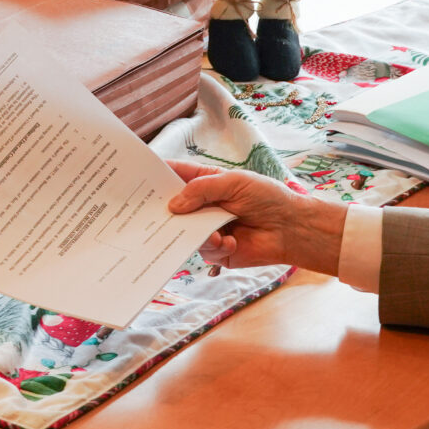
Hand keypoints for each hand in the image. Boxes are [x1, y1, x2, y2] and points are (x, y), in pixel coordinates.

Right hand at [167, 161, 347, 272]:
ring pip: (185, 232)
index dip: (157, 177)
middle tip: (155, 216)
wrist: (291, 228)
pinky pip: (203, 250)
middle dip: (166, 212)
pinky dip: (216, 246)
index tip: (136, 179)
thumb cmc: (267, 197)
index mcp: (205, 183)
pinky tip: (231, 242)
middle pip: (174, 208)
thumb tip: (173, 206)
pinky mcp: (217, 251)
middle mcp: (203, 206)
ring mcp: (208, 229)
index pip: (176, 177)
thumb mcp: (234, 183)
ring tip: (216, 233)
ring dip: (199, 233)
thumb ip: (202, 191)